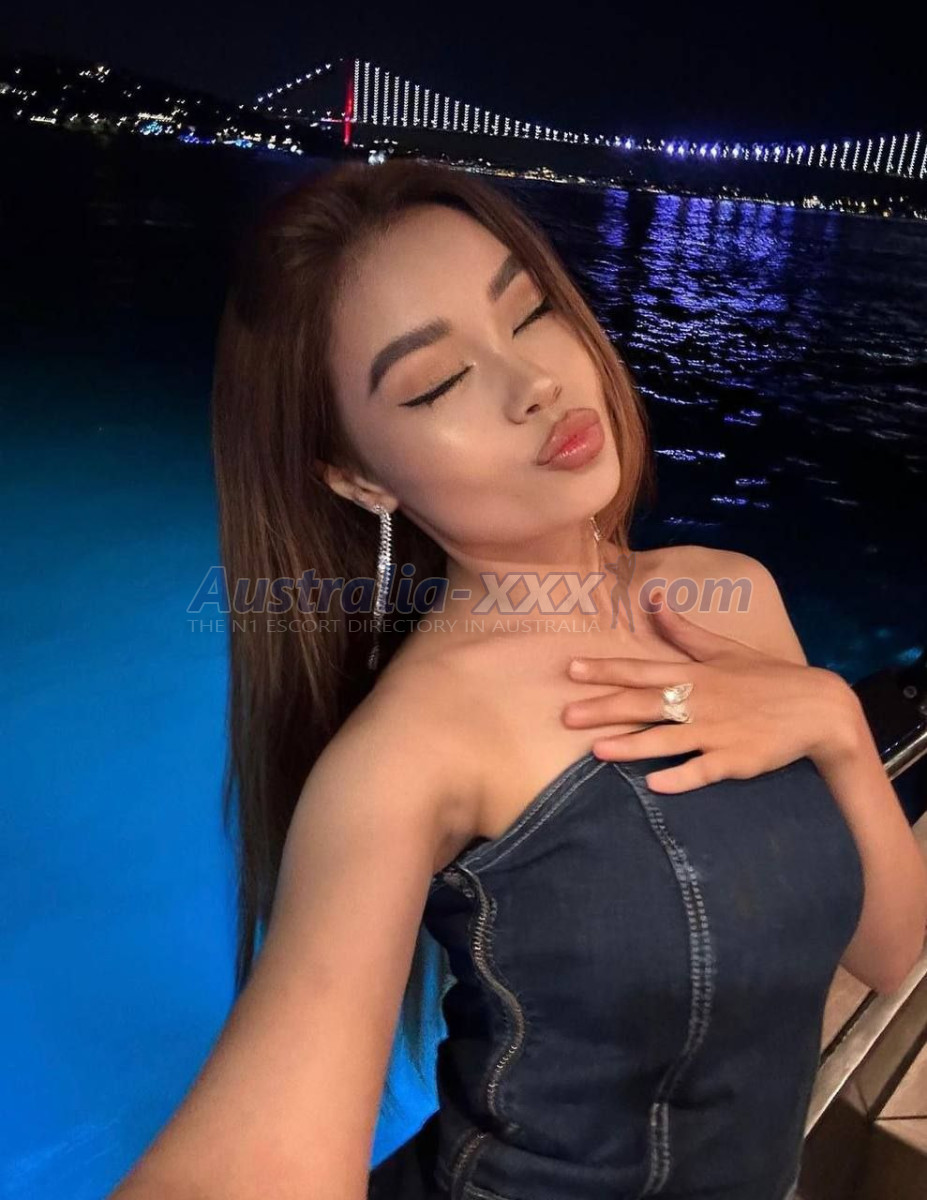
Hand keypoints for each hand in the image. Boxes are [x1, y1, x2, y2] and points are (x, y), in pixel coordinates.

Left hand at [562, 590, 861, 792]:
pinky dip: (680, 777)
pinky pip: (703, 771)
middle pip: (645, 705)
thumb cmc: (765, 678)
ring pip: (666, 740)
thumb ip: (682, 631)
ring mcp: (717, 733)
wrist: (817, 708)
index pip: (642, 670)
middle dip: (604, 710)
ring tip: (598, 751)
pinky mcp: (735, 760)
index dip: (606, 670)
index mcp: (695, 674)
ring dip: (632, 745)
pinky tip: (654, 784)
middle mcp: (700, 702)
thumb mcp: (723, 649)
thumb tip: (654, 598)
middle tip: (567, 717)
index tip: (572, 670)